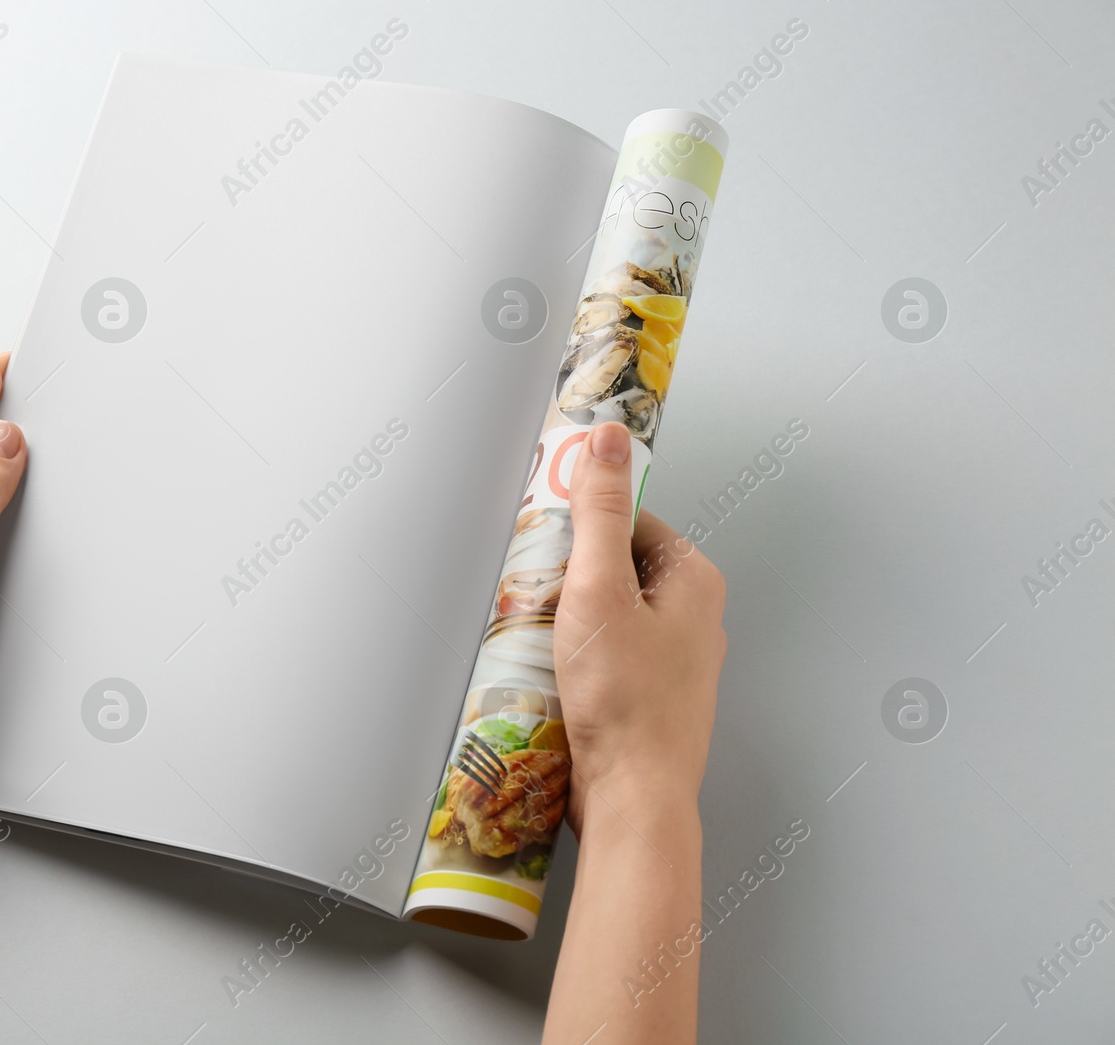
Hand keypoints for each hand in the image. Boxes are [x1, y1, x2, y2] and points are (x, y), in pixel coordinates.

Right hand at [552, 420, 725, 828]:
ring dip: (570, 623)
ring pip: (610, 616)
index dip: (582, 532)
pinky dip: (578, 660)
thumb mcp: (599, 589)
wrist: (634, 799)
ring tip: (544, 643)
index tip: (547, 552)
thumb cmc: (624, 700)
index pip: (629, 522)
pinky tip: (555, 677)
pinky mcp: (652, 698)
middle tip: (540, 601)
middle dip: (571, 581)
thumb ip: (599, 512)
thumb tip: (609, 437)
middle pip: (617, 569)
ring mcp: (677, 662)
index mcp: (694, 580)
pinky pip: (608, 657)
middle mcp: (696, 618)